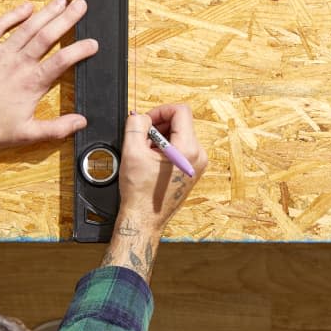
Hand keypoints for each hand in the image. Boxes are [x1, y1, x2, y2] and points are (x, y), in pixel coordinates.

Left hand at [0, 0, 97, 149]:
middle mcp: (19, 63)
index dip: (80, 50)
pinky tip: (26, 6)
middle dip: (67, 18)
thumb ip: (57, 128)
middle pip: (48, 35)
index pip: (63, 60)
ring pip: (27, 27)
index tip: (93, 43)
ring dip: (46, 12)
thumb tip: (81, 122)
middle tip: (81, 5)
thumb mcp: (27, 134)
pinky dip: (13, 15)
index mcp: (32, 83)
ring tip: (61, 1)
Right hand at [99, 104, 206, 282]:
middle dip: (159, 125)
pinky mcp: (191, 170)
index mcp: (188, 149)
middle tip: (142, 138)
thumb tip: (140, 115)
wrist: (144, 219)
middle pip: (181, 123)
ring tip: (145, 151)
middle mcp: (198, 156)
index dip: (160, 110)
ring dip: (160, 137)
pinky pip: (180, 148)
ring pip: (179, 135)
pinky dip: (165, 148)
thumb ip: (136, 125)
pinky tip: (151, 160)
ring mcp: (197, 164)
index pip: (181, 111)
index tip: (146, 120)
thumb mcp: (132, 152)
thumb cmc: (140, 193)